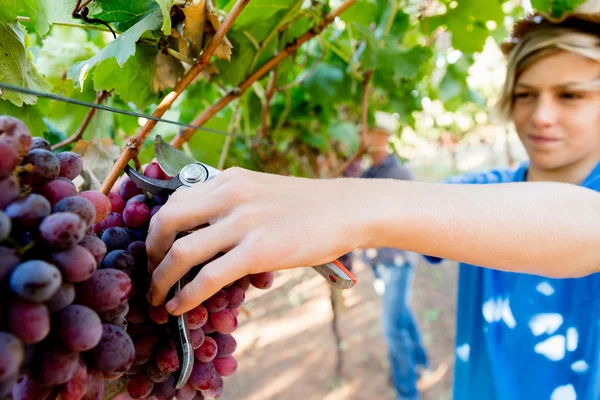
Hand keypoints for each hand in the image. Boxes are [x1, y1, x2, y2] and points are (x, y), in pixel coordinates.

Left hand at [145, 167, 365, 314]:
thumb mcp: (260, 191)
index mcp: (228, 179)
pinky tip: (180, 306)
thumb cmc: (306, 205)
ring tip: (158, 298)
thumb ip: (229, 204)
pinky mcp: (258, 250)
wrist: (346, 209)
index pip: (174, 201)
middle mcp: (228, 195)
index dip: (156, 230)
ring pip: (181, 252)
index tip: (156, 251)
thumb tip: (203, 235)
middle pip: (166, 222)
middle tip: (152, 274)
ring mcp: (243, 222)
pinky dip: (186, 295)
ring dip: (161, 280)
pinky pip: (208, 277)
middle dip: (151, 254)